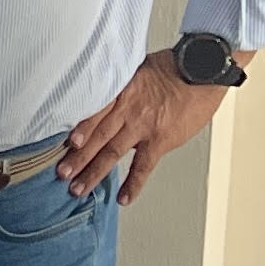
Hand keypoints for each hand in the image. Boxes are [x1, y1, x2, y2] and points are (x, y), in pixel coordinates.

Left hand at [60, 50, 234, 200]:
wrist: (203, 69)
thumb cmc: (175, 67)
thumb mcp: (138, 70)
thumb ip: (122, 88)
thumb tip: (109, 101)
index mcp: (119, 92)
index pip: (92, 114)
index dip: (78, 130)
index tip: (63, 145)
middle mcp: (126, 111)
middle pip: (96, 137)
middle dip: (76, 157)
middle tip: (61, 174)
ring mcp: (142, 127)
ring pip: (111, 153)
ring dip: (93, 172)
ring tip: (77, 189)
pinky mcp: (160, 140)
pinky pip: (143, 166)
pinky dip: (133, 183)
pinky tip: (123, 198)